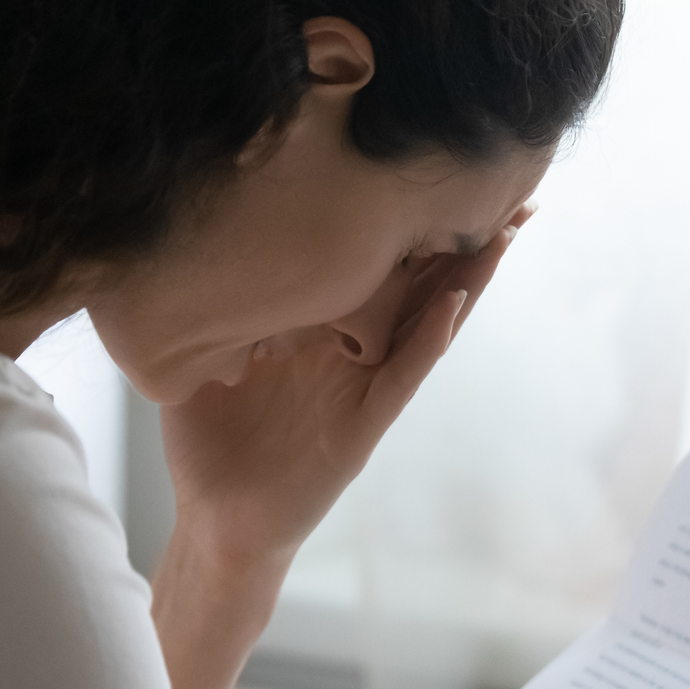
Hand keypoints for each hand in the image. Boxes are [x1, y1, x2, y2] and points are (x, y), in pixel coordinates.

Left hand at [157, 204, 534, 577]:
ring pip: (428, 323)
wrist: (212, 521)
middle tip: (505, 185)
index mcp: (319, 328)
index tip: (428, 166)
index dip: (403, 220)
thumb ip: (207, 300)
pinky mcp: (363, 427)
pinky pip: (402, 377)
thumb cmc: (208, 440)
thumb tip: (184, 232)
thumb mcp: (201, 354)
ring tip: (502, 233)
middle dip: (459, 237)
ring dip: (467, 279)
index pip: (371, 264)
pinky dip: (428, 339)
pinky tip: (453, 303)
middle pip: (418, 284)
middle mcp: (352, 353)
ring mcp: (363, 388)